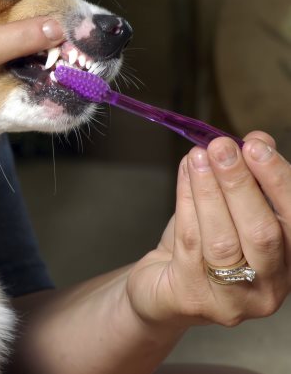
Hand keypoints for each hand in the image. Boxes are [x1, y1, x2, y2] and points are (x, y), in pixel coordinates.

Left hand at [128, 131, 290, 328]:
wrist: (161, 288)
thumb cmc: (201, 248)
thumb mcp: (231, 212)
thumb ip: (250, 180)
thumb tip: (258, 141)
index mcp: (289, 262)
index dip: (278, 180)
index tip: (256, 146)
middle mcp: (269, 287)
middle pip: (262, 233)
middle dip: (241, 184)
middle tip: (222, 147)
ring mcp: (232, 299)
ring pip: (222, 239)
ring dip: (209, 190)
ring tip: (198, 156)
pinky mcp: (192, 297)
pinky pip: (189, 243)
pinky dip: (186, 203)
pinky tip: (184, 175)